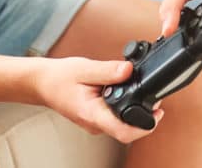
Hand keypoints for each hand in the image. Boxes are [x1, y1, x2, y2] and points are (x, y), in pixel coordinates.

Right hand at [37, 57, 161, 143]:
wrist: (43, 84)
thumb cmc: (59, 78)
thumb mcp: (84, 69)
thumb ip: (108, 71)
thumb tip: (129, 70)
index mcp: (92, 114)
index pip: (122, 131)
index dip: (144, 126)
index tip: (157, 114)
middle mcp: (95, 123)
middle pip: (127, 129)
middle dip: (145, 114)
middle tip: (154, 97)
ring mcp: (96, 123)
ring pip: (122, 123)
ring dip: (135, 109)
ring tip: (139, 89)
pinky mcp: (97, 118)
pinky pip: (116, 116)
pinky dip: (125, 105)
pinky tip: (125, 90)